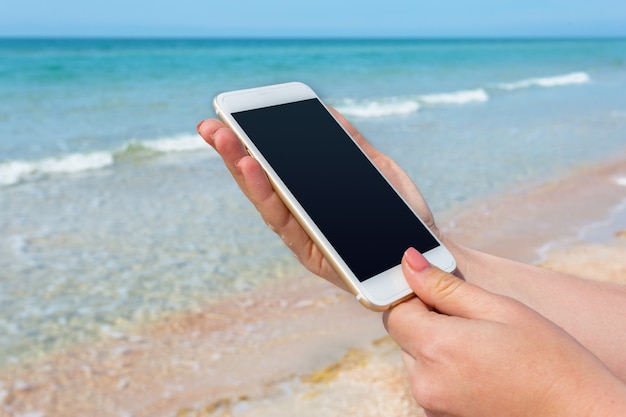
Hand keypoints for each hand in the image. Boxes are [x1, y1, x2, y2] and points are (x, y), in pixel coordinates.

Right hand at [197, 109, 438, 288]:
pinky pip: (288, 223)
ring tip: (228, 142)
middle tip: (211, 126)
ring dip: (244, 171)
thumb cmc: (400, 212)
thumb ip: (349, 144)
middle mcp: (301, 217)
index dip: (248, 143)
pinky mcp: (314, 256)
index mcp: (310, 197)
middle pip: (262, 183)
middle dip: (234, 153)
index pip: (272, 167)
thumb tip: (324, 112)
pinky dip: (269, 195)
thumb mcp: (376, 169)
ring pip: (267, 202)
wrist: (426, 256)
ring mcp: (305, 237)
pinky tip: (256, 168)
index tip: (227, 117)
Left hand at [383, 248, 625, 416]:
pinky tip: (480, 369)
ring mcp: (432, 404)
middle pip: (405, 335)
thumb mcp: (499, 309)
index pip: (395, 311)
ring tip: (482, 349)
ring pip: (416, 358)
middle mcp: (425, 381)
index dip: (415, 296)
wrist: (577, 414)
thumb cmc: (547, 359)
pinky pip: (429, 381)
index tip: (442, 294)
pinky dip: (444, 371)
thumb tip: (409, 262)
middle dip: (428, 321)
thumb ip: (444, 287)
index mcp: (436, 348)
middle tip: (474, 322)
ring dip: (436, 347)